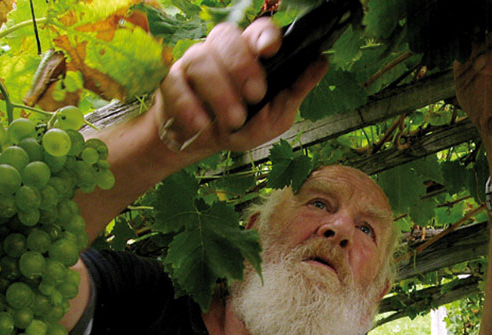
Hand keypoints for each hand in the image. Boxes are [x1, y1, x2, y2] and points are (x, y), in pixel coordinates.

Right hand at [150, 18, 327, 156]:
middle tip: (255, 94)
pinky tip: (201, 125)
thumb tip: (321, 63)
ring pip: (200, 59)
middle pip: (226, 36)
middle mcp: (219, 52)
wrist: (199, 145)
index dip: (264, 35)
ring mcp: (192, 65)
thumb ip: (295, 92)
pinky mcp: (170, 83)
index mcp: (248, 54)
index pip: (257, 30)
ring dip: (219, 91)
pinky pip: (174, 84)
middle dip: (242, 64)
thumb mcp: (273, 117)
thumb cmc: (238, 126)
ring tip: (233, 120)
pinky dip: (188, 105)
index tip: (271, 50)